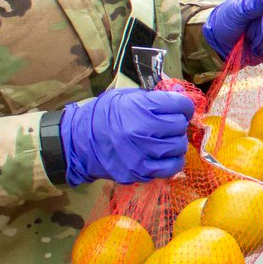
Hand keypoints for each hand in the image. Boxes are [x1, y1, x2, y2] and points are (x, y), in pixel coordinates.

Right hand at [60, 89, 194, 185]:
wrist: (79, 141)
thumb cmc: (104, 115)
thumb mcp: (128, 97)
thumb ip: (155, 97)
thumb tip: (180, 91)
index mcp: (139, 107)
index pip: (179, 105)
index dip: (183, 105)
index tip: (179, 107)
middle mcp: (141, 130)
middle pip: (179, 126)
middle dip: (177, 123)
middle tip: (168, 124)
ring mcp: (140, 153)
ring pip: (178, 147)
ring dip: (176, 142)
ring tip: (166, 140)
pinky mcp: (139, 172)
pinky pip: (170, 168)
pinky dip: (174, 162)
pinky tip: (166, 156)